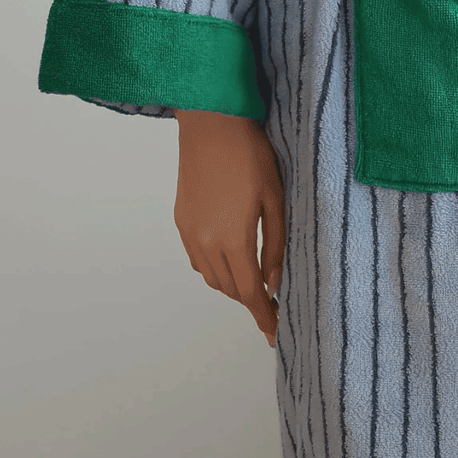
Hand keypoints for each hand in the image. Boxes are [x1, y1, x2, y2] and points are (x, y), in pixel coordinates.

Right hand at [173, 109, 287, 347]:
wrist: (212, 123)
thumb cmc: (251, 155)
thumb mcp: (275, 199)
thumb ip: (276, 245)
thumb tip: (273, 282)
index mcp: (232, 239)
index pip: (249, 293)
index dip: (263, 315)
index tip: (274, 333)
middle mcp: (204, 242)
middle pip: (229, 288)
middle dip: (250, 301)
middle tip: (273, 304)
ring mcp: (188, 231)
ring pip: (210, 276)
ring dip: (232, 285)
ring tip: (254, 282)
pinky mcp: (181, 219)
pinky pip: (196, 258)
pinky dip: (214, 267)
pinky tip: (230, 257)